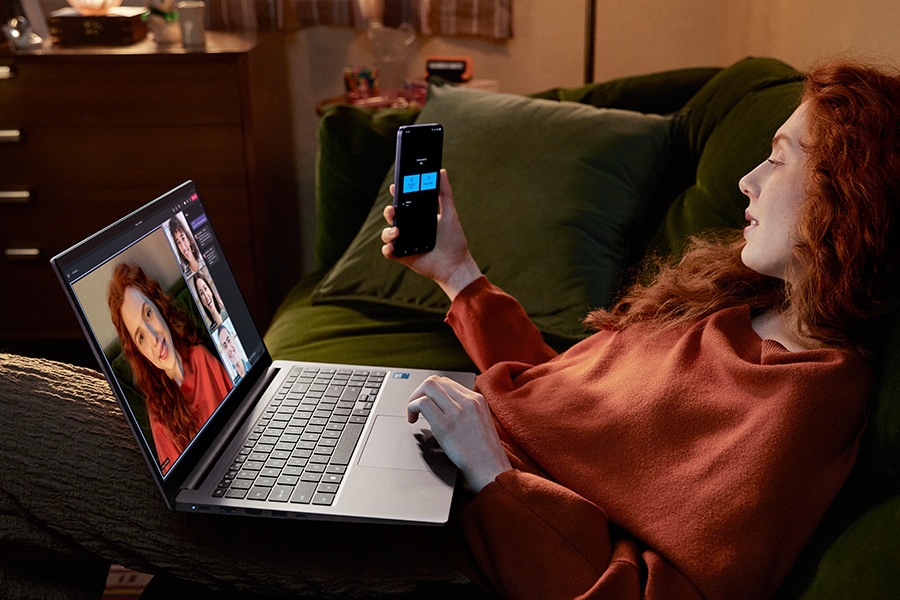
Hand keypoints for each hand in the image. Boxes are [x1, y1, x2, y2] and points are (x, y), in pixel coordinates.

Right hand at [381, 169, 482, 300]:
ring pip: (387, 233)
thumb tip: (441, 172)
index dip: (397, 194)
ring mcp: (405, 242)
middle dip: (389, 211)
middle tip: (394, 209)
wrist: (455, 265)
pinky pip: (388, 251)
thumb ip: (444, 193)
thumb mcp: (450, 214)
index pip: (404, 202)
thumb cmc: (454, 240)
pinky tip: (392, 246)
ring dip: (388, 231)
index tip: (395, 186)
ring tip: (397, 232)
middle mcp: (410, 228)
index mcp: (419, 217)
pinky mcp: (402, 256)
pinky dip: (387, 248)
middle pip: (393, 216)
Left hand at [407, 376, 512, 492]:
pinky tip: (413, 421)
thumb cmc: (485, 455)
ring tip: (413, 414)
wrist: (491, 471)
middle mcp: (468, 401)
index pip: (448, 382)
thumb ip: (466, 413)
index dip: (432, 392)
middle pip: (436, 380)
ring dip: (414, 398)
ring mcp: (457, 411)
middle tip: (415, 408)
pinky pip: (422, 403)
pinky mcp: (446, 424)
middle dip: (420, 392)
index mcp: (477, 400)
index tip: (427, 404)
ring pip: (428, 386)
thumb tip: (444, 409)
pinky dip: (412, 408)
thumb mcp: (481, 424)